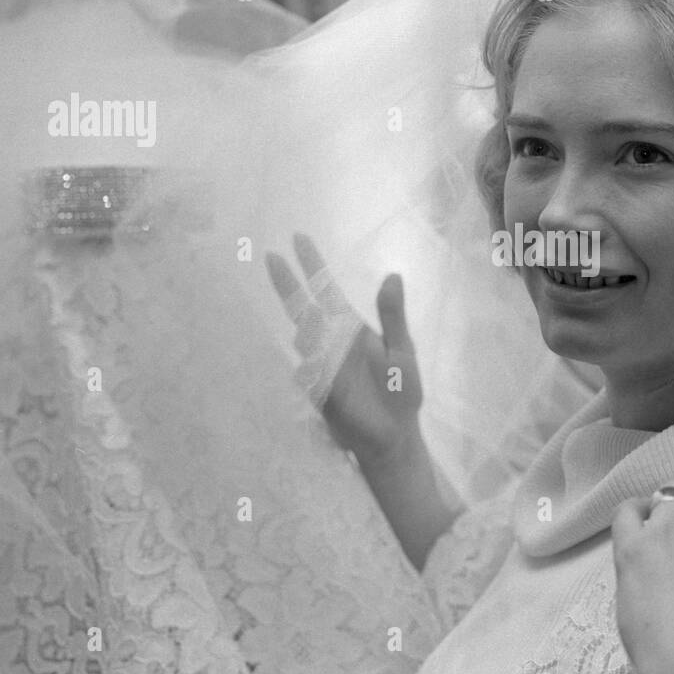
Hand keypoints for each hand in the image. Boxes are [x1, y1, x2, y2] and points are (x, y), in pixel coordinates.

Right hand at [265, 233, 422, 465]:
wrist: (394, 436)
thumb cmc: (401, 391)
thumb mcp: (402, 350)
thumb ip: (393, 316)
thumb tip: (393, 275)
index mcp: (350, 327)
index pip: (326, 289)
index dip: (313, 264)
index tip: (298, 238)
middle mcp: (331, 342)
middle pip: (304, 309)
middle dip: (289, 286)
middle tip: (271, 258)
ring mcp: (322, 367)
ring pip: (305, 342)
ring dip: (307, 333)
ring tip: (309, 326)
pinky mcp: (320, 393)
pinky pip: (309, 377)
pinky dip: (312, 371)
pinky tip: (317, 371)